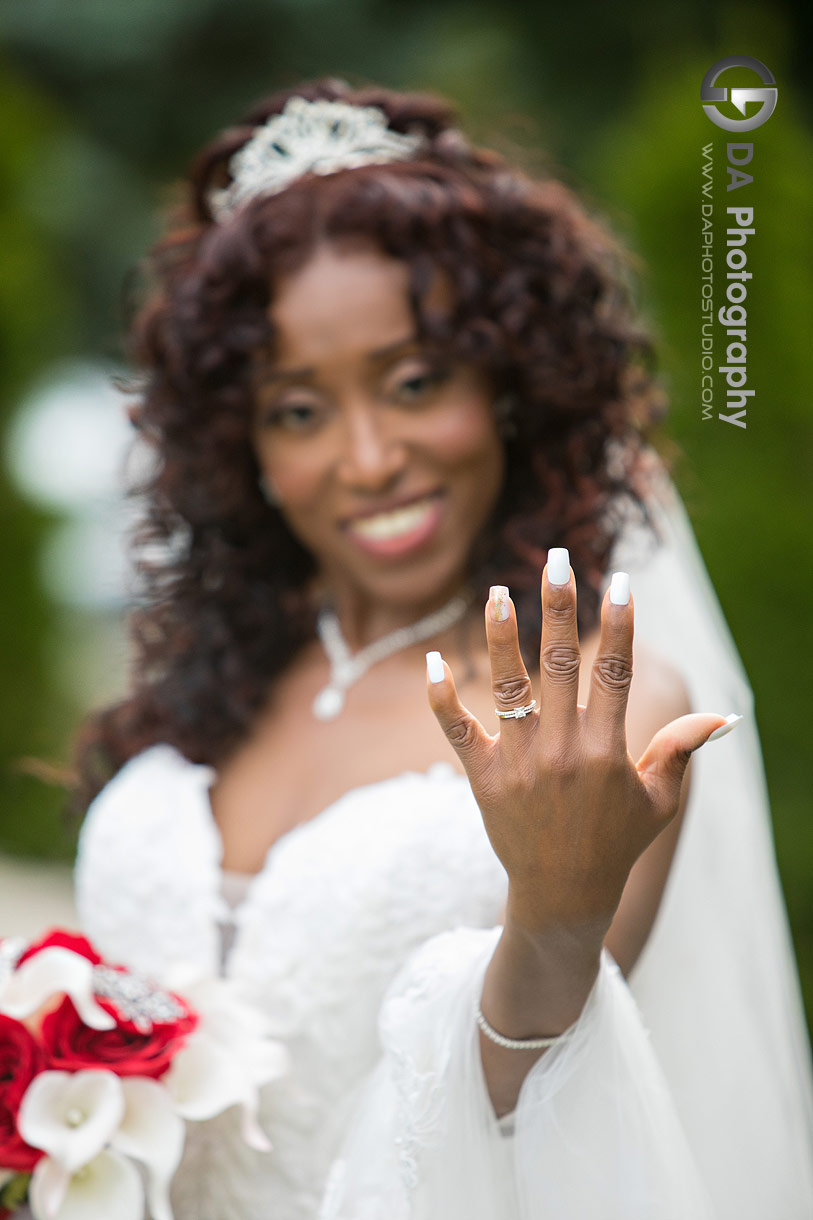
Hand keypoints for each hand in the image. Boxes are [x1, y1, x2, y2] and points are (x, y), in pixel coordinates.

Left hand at [426, 553, 734, 949]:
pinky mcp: (484, 778)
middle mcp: (562, 750)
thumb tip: (722, 716)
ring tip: (494, 591)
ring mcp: (520, 763)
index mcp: (606, 750)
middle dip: (558, 607)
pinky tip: (433, 661)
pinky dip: (443, 698)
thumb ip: (680, 751)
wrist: (563, 895)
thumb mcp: (658, 800)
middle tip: (556, 559)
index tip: (618, 581)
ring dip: (500, 637)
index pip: (614, 674)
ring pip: (508, 687)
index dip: (619, 624)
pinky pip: (457, 732)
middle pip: (558, 664)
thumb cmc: (616, 843)